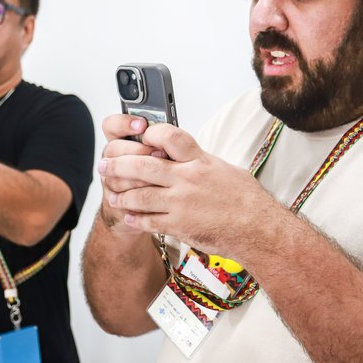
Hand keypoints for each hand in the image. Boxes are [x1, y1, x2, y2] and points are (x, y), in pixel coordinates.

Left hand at [99, 121, 275, 257]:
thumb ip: (199, 161)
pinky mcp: (178, 225)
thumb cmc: (246, 200)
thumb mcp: (224, 169)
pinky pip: (149, 221)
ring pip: (140, 195)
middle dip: (118, 165)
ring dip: (122, 196)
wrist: (257, 229)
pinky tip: (128, 216)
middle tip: (105, 165)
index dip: (149, 133)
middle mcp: (187, 179)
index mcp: (199, 161)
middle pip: (142, 166)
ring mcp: (180, 203)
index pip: (168, 136)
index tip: (138, 134)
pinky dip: (136, 219)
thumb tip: (184, 154)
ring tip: (112, 195)